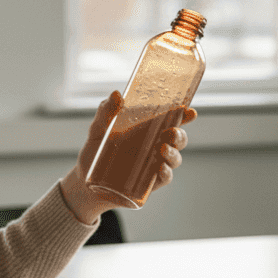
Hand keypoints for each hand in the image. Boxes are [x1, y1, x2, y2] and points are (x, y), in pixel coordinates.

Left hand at [59, 91, 197, 222]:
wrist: (86, 180)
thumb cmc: (96, 150)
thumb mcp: (99, 127)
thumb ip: (106, 110)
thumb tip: (116, 94)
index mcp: (148, 129)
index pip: (172, 120)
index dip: (185, 115)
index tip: (190, 111)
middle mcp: (155, 146)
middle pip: (178, 139)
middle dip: (180, 135)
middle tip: (172, 132)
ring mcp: (154, 164)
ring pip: (175, 158)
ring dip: (174, 154)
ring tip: (162, 149)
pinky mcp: (149, 182)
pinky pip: (164, 178)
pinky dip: (166, 173)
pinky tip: (161, 169)